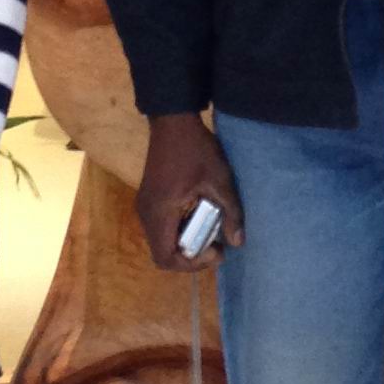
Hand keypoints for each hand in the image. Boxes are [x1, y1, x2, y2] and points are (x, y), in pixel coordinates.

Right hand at [136, 113, 243, 272]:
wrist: (173, 120)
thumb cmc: (196, 149)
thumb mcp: (220, 180)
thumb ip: (231, 213)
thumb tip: (238, 242)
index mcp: (160, 212)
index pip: (165, 257)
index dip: (190, 264)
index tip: (215, 251)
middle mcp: (146, 214)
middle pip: (161, 253)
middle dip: (190, 257)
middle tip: (216, 247)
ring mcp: (145, 206)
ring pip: (161, 241)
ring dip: (184, 243)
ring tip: (210, 233)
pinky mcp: (149, 198)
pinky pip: (161, 227)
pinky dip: (179, 231)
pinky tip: (199, 217)